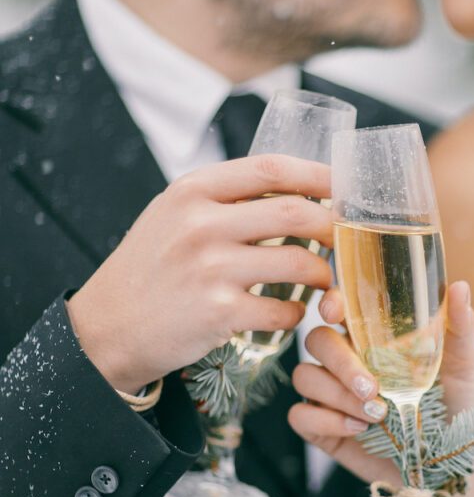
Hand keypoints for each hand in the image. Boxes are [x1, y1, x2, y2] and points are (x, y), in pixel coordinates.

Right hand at [67, 154, 333, 393]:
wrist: (107, 327)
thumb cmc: (149, 268)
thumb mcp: (172, 215)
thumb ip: (221, 198)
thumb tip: (291, 187)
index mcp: (192, 191)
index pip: (271, 168)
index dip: (317, 174)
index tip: (343, 184)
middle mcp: (201, 224)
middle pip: (295, 212)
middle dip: (332, 225)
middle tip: (344, 238)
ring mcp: (210, 269)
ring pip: (298, 263)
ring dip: (323, 275)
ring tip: (323, 282)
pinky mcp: (219, 313)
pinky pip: (282, 310)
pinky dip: (296, 314)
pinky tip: (291, 313)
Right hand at [288, 281, 473, 483]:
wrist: (453, 463)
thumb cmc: (458, 405)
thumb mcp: (466, 365)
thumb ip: (460, 326)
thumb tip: (459, 287)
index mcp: (374, 335)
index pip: (339, 306)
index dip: (330, 302)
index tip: (336, 311)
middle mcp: (348, 359)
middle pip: (317, 340)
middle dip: (340, 362)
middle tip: (372, 387)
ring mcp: (332, 394)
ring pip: (305, 376)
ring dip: (338, 395)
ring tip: (377, 414)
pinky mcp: (325, 428)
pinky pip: (300, 415)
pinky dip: (326, 420)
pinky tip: (359, 429)